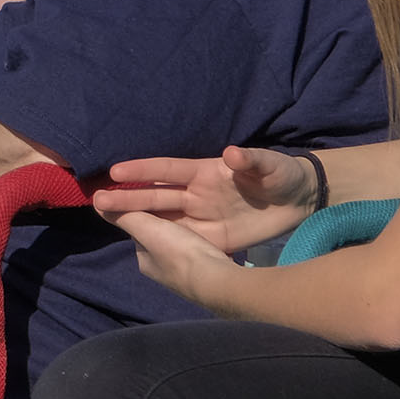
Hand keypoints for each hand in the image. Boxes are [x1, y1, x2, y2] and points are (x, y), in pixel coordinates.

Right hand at [92, 145, 318, 252]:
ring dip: (136, 219)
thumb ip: (251, 160)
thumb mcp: (270, 164)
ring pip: (162, 217)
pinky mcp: (213, 237)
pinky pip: (182, 239)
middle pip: (156, 196)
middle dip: (128, 198)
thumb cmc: (283, 174)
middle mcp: (196, 194)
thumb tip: (231, 153)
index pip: (167, 170)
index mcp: (205, 172)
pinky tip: (138, 245)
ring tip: (107, 218)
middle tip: (98, 202)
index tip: (115, 173)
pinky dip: (161, 241)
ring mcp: (201, 216)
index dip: (143, 171)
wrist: (301, 201)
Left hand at [107, 207, 247, 306]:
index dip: (146, 213)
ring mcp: (184, 271)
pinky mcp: (205, 270)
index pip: (140, 231)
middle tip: (180, 202)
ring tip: (195, 211)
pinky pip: (198, 247)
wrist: (215, 278)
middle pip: (159, 236)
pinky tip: (208, 230)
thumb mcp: (147, 228)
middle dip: (166, 221)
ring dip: (185, 228)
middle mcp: (161, 269)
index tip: (155, 197)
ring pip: (180, 242)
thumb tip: (96, 202)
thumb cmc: (177, 252)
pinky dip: (200, 237)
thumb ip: (124, 215)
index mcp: (145, 261)